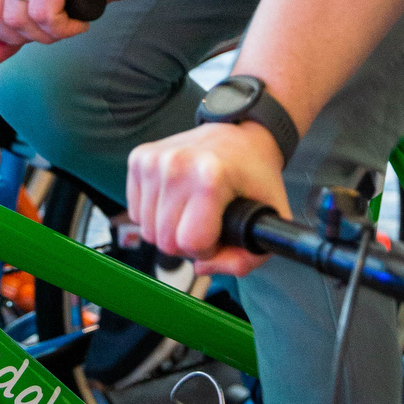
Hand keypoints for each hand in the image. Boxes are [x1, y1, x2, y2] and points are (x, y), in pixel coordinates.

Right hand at [127, 119, 290, 275]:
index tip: (220, 231)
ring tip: (191, 212)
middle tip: (206, 224)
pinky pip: (135, 212)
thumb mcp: (268, 219)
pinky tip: (175, 200)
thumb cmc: (254, 177)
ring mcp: (154, 160)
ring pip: (147, 230)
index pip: (191, 242)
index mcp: (210, 177)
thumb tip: (202, 267)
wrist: (240, 136)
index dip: (209, 248)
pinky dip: (154, 215)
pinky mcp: (139, 158)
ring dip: (169, 230)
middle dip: (187, 244)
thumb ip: (244, 259)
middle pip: (165, 241)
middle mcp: (176, 164)